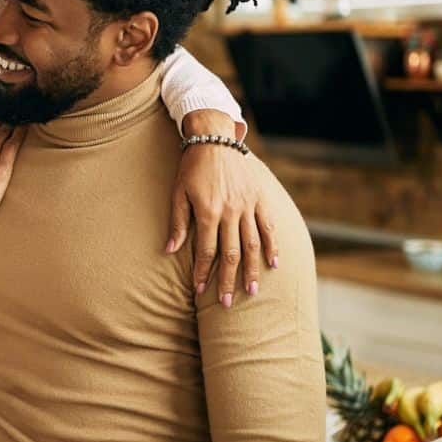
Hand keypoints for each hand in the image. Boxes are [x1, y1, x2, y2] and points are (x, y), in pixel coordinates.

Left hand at [167, 112, 277, 307]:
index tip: (200, 291)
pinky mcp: (259, 199)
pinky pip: (268, 226)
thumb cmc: (192, 167)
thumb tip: (169, 251)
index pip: (205, 251)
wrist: (215, 138)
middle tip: (226, 303)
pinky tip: (273, 264)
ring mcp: (247, 206)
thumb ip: (178, 223)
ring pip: (252, 245)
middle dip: (228, 280)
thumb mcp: (178, 192)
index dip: (202, 273)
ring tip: (251, 291)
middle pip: (231, 254)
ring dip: (251, 270)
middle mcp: (230, 212)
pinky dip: (272, 246)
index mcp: (208, 211)